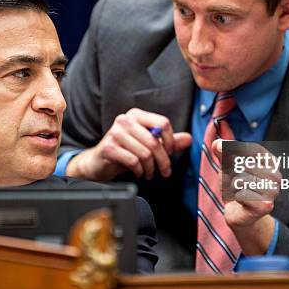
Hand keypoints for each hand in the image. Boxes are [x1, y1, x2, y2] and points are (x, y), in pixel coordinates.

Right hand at [67, 108, 191, 180]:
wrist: (99, 161)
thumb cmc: (125, 150)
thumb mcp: (148, 144)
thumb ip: (168, 141)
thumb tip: (189, 139)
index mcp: (136, 115)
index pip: (162, 123)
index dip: (170, 140)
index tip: (169, 152)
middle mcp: (125, 120)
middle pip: (154, 141)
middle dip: (163, 161)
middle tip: (165, 171)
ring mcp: (115, 133)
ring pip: (145, 153)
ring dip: (151, 168)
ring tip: (149, 173)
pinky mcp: (109, 147)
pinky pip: (133, 161)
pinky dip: (139, 171)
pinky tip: (139, 173)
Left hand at [214, 139, 280, 254]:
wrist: (240, 213)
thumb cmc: (236, 185)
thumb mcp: (227, 164)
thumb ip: (222, 151)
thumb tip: (217, 143)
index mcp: (270, 161)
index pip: (249, 148)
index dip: (233, 153)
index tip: (228, 159)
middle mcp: (276, 175)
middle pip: (242, 164)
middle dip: (231, 173)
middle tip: (236, 182)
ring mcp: (273, 191)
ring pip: (240, 180)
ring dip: (232, 186)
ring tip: (238, 192)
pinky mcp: (266, 205)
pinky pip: (241, 194)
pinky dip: (236, 197)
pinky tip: (241, 201)